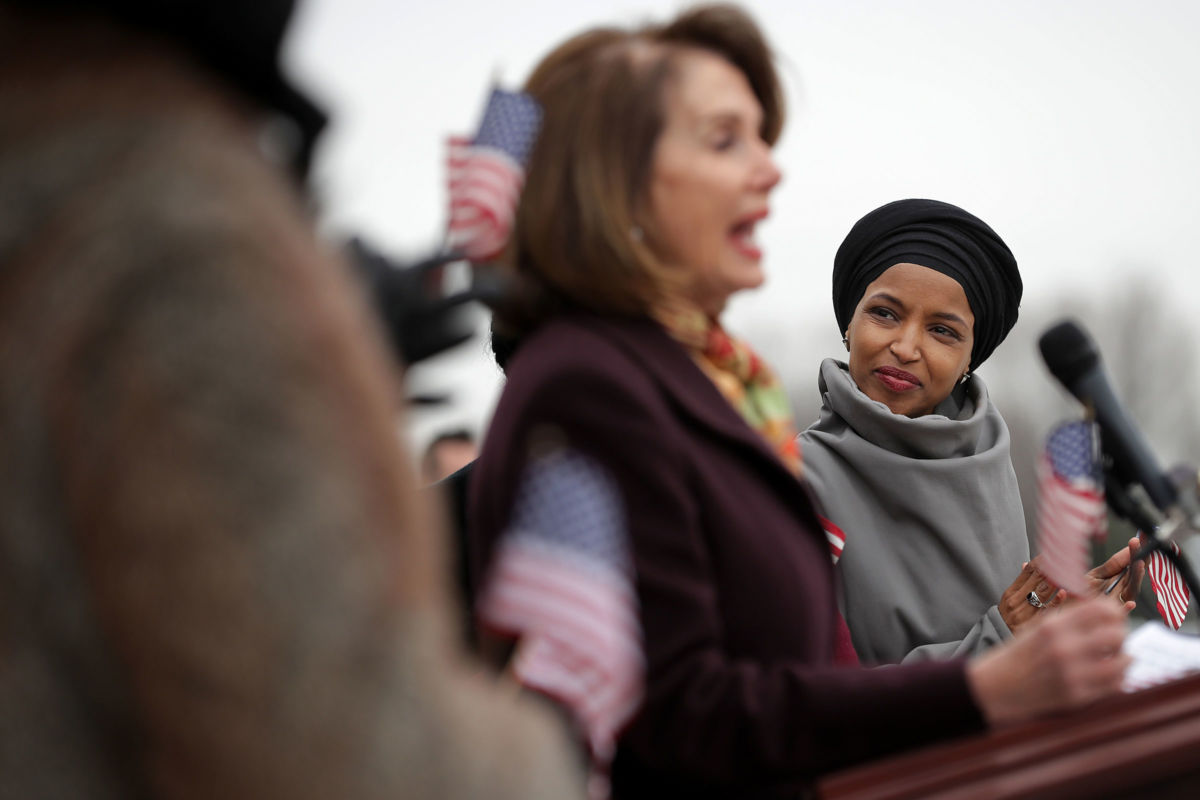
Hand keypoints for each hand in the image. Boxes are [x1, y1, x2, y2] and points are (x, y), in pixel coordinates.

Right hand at [967, 596, 1128, 726]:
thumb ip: (1069, 617)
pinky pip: (1115, 685)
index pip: (1101, 609)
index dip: (1115, 611)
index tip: (1115, 616)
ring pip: (1122, 661)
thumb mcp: (1038, 627)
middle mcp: (1063, 648)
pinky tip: (1110, 673)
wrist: (996, 688)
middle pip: (1116, 634)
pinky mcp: (1077, 697)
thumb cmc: (1019, 656)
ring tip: (1117, 657)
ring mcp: (1072, 674)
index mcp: (1052, 626)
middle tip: (1115, 638)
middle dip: (1121, 634)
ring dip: (1124, 657)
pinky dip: (1118, 677)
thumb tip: (1103, 608)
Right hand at [997, 559, 1062, 632]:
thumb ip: (1020, 583)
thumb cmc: (1007, 618)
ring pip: (1043, 593)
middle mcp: (1016, 601)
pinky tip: (1063, 592)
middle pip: (1037, 580)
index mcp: (1010, 592)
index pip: (1028, 572)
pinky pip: (1046, 611)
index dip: (1043, 561)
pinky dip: (1056, 601)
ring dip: (1057, 581)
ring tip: (1069, 572)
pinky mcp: (1032, 625)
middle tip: (1067, 560)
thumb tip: (1027, 564)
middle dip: (1053, 568)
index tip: (1055, 555)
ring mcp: (1024, 613)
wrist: (997, 639)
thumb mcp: (1009, 599)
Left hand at [1082, 537, 1144, 608]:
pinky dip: (1125, 609)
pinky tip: (1130, 603)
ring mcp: (1117, 603)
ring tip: (1138, 563)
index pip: (1133, 564)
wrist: (1067, 610)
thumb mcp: (1095, 575)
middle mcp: (1121, 591)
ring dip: (1136, 578)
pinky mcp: (1108, 615)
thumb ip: (1113, 565)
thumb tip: (1129, 549)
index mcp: (1120, 581)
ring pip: (1131, 591)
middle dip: (1139, 559)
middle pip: (1135, 575)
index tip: (1139, 538)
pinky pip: (1119, 614)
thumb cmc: (1081, 594)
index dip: (1137, 552)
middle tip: (1140, 544)